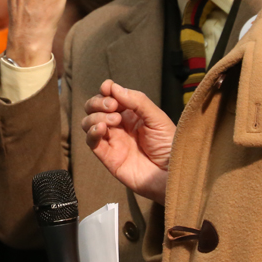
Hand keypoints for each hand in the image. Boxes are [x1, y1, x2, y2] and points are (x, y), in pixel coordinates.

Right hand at [82, 80, 174, 203]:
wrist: (172, 174)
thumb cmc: (170, 146)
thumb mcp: (157, 118)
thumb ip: (137, 101)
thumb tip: (114, 87)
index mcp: (131, 114)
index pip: (110, 97)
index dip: (106, 90)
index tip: (107, 88)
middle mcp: (119, 126)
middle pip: (94, 108)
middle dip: (98, 102)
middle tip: (112, 106)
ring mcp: (112, 141)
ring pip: (89, 122)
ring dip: (96, 116)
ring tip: (114, 121)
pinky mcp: (107, 157)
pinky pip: (91, 142)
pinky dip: (92, 132)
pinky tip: (101, 129)